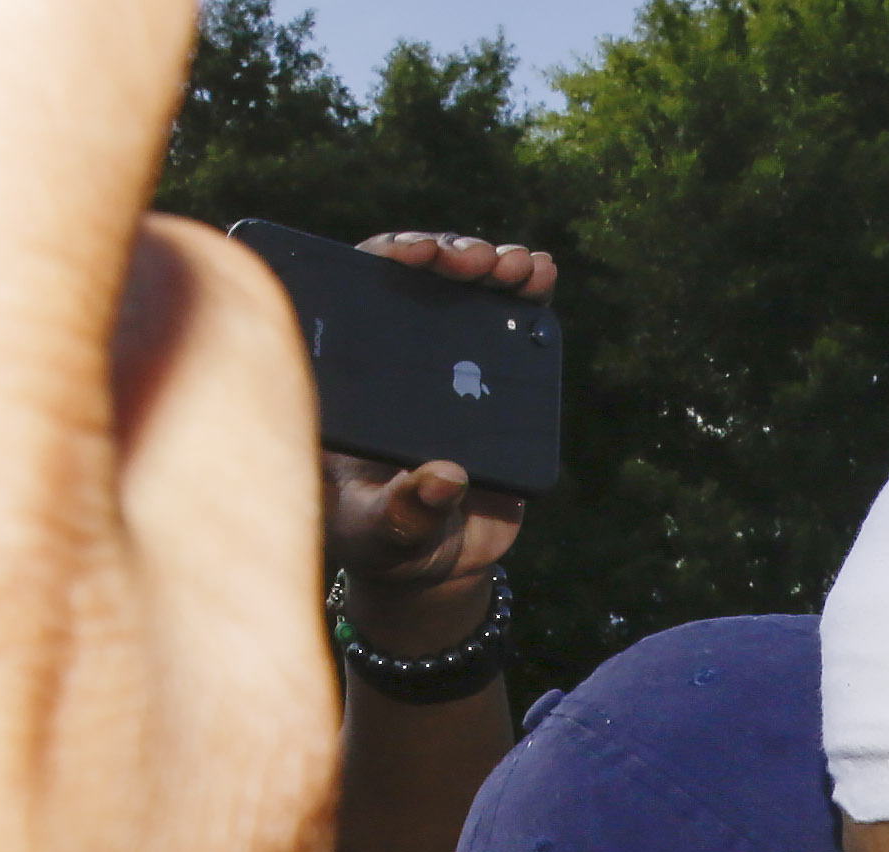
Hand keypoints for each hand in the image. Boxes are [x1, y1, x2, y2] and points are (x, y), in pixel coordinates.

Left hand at [324, 231, 551, 657]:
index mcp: (347, 378)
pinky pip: (504, 329)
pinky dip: (524, 298)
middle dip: (448, 257)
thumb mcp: (383, 533)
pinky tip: (540, 276)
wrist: (434, 559)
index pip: (354, 295)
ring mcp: (441, 366)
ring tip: (518, 265)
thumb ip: (405, 512)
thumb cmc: (384, 542)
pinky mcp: (489, 382)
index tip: (417, 255)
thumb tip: (444, 479)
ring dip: (490, 267)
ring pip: (460, 294)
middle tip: (477, 261)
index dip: (386, 262)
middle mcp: (390, 358)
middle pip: (413, 282)